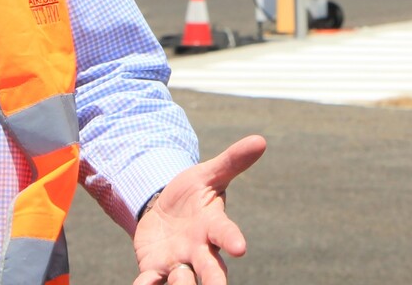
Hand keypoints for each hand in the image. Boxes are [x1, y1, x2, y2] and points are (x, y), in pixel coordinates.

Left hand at [131, 134, 266, 284]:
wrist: (164, 211)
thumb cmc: (192, 194)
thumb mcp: (207, 174)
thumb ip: (232, 161)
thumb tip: (260, 139)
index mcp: (212, 226)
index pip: (225, 233)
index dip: (232, 239)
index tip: (240, 247)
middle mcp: (199, 250)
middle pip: (211, 270)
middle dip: (214, 281)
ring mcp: (178, 262)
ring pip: (182, 281)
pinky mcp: (155, 268)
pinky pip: (151, 282)